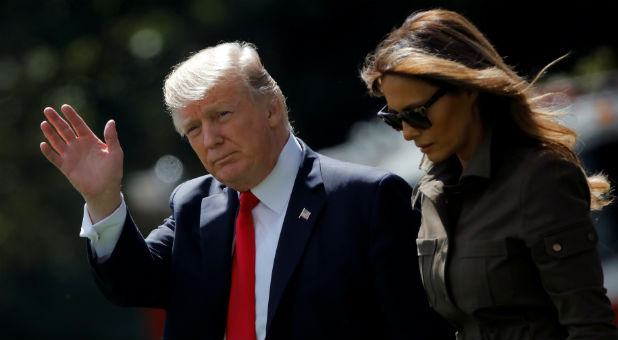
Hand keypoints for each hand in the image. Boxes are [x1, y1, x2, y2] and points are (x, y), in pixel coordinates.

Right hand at [40, 104, 123, 222]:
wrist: (105, 189)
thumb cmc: (113, 171)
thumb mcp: (115, 152)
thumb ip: (112, 137)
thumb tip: (111, 121)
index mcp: (90, 140)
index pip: (79, 125)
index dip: (72, 116)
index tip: (64, 106)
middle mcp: (79, 146)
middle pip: (65, 130)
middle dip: (56, 120)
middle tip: (47, 110)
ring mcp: (71, 156)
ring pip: (57, 141)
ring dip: (50, 133)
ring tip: (44, 123)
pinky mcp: (65, 167)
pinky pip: (54, 157)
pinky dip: (48, 151)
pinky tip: (43, 144)